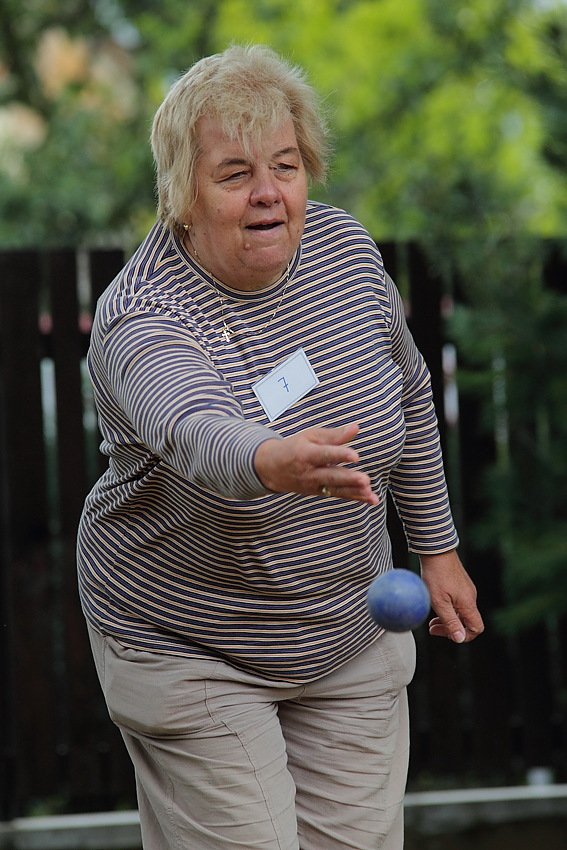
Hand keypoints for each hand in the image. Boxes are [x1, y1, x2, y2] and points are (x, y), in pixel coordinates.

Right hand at [254, 422, 379, 505]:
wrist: (272, 468)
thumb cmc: (294, 448)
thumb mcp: (310, 436)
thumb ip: (334, 435)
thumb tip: (356, 427)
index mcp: (306, 454)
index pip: (325, 455)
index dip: (340, 455)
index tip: (355, 456)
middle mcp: (310, 472)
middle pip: (331, 476)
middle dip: (349, 479)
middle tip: (364, 479)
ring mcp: (314, 485)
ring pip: (336, 489)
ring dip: (355, 492)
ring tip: (369, 492)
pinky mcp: (320, 492)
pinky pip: (339, 495)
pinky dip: (356, 498)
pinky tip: (371, 499)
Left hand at [419, 550, 483, 643]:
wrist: (436, 551)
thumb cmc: (436, 574)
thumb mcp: (439, 602)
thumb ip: (450, 621)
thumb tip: (459, 639)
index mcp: (468, 604)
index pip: (476, 628)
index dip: (463, 636)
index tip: (446, 632)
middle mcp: (471, 597)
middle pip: (468, 621)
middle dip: (451, 628)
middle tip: (433, 627)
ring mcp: (467, 589)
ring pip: (461, 611)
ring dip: (448, 618)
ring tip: (432, 617)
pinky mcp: (461, 583)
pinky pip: (458, 602)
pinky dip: (448, 607)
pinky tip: (436, 602)